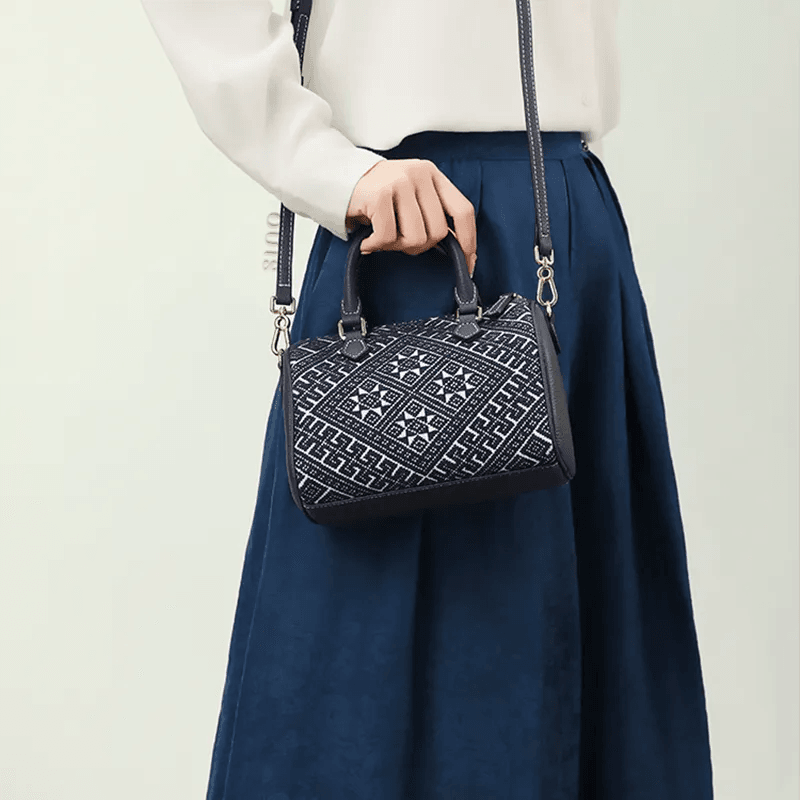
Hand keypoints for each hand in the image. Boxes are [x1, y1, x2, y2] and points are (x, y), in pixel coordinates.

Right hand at [345, 158, 477, 276]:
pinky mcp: (380, 194)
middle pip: (437, 232)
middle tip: (398, 242)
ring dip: (397, 246)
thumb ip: (432, 214)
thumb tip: (457, 249)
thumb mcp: (411, 196)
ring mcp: (400, 182)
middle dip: (419, 247)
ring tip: (383, 237)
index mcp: (433, 176)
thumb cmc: (377, 195)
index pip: (463, 210)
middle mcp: (420, 174)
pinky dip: (377, 245)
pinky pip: (389, 237)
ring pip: (416, 238)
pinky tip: (369, 241)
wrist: (336, 178)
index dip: (468, 240)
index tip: (468, 263)